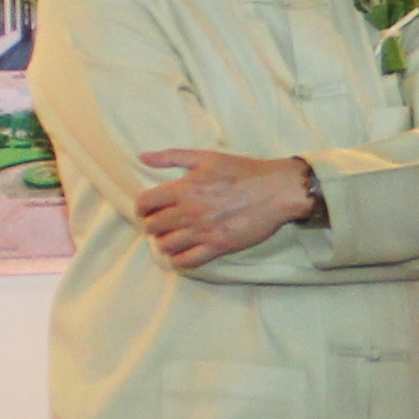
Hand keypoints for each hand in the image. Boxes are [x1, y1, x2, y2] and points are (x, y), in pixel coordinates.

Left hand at [134, 147, 316, 268]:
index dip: (143, 208)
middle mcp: (189, 212)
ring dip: (166, 242)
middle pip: (152, 227)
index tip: (151, 209)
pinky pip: (186, 261)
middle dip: (154, 225)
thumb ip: (171, 157)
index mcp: (183, 188)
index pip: (144, 204)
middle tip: (165, 223)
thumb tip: (143, 157)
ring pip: (165, 246)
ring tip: (175, 237)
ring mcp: (202, 231)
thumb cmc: (243, 171)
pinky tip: (184, 252)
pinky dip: (179, 260)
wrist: (276, 190)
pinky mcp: (217, 246)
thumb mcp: (206, 156)